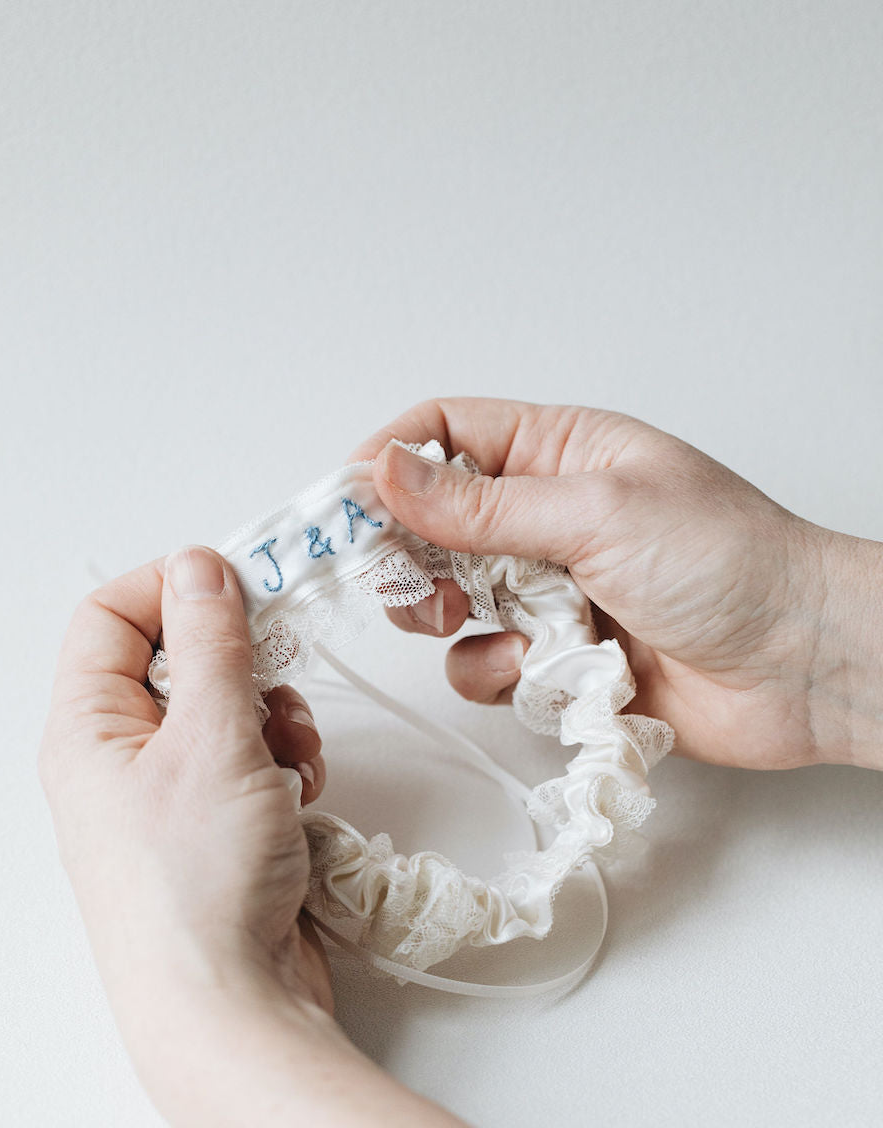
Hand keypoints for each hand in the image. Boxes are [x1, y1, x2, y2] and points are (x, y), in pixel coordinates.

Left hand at [38, 546, 334, 1047]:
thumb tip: (200, 570)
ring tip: (288, 763)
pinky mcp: (215, 832)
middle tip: (275, 684)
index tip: (239, 584)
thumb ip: (213, 645)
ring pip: (227, 714)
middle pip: (179, 663)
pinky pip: (252, 766)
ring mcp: (168, 800)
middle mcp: (118, 762)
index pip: (110, 617)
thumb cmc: (200, 888)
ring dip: (274, 721)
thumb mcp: (213, 740)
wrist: (230, 1007)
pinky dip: (283, 769)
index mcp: (88, 730)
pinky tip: (297, 800)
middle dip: (242, 667)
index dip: (172, 588)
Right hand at [350, 398, 882, 770]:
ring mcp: (552, 591)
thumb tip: (386, 470)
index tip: (344, 509)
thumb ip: (480, 503)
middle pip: (431, 526)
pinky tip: (559, 671)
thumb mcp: (595, 513)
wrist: (802, 665)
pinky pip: (489, 667)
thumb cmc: (730, 563)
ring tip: (518, 631)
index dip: (389, 464)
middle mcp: (547, 518)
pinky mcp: (561, 660)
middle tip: (419, 589)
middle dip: (412, 559)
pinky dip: (508, 675)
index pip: (445, 434)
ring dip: (462, 626)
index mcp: (560, 452)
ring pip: (451, 606)